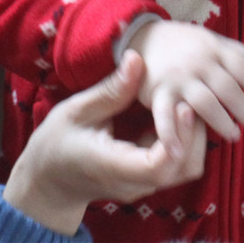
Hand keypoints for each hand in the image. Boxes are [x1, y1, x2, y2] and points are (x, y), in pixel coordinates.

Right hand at [2, 51, 206, 234]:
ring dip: (193, 136)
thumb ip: (110, 90)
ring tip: (185, 102)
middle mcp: (135, 183)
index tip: (181, 105)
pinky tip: (175, 114)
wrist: (48, 180)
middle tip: (190, 96)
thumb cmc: (56, 144)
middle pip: (184, 167)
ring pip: (187, 168)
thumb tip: (137, 59)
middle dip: (195, 132)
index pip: (160, 165)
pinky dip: (184, 140)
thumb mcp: (76, 111)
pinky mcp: (147, 179)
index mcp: (114, 167)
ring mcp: (143, 185)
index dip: (179, 136)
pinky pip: (177, 164)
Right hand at [125, 19, 243, 154]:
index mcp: (214, 49)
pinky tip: (179, 152)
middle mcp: (198, 62)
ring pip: (205, 102)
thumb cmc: (186, 43)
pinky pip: (164, 116)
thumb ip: (243, 55)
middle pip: (228, 87)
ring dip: (221, 121)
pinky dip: (170, 135)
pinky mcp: (158, 92)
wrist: (143, 36)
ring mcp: (178, 78)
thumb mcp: (214, 41)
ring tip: (232, 135)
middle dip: (243, 108)